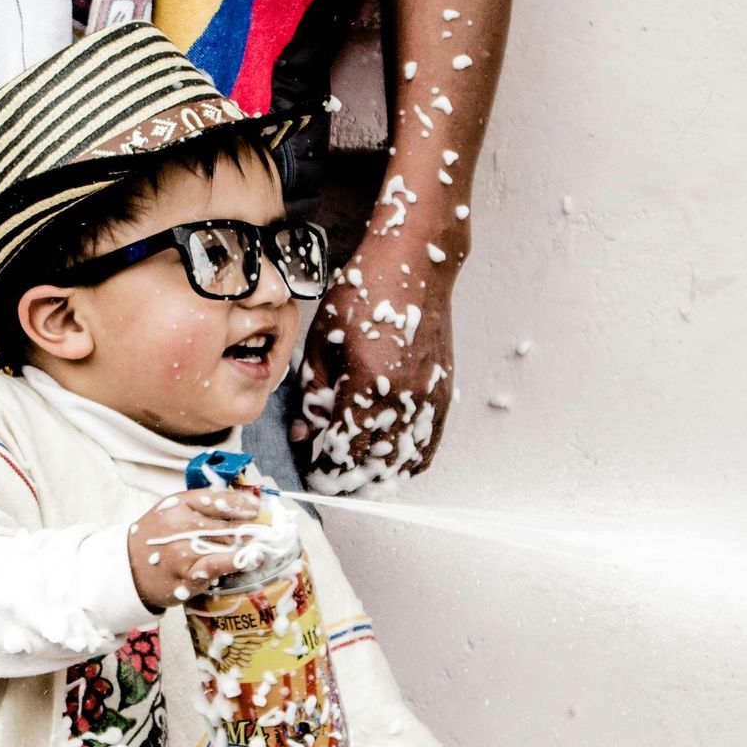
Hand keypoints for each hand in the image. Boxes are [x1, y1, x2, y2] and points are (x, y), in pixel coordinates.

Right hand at [128, 488, 263, 610]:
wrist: (129, 570)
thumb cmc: (155, 539)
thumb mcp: (171, 512)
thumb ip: (201, 506)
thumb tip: (243, 505)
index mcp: (177, 504)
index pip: (217, 500)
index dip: (241, 505)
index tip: (256, 510)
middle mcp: (180, 525)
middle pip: (227, 523)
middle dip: (250, 528)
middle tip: (267, 532)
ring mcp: (183, 551)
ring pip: (227, 544)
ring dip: (248, 545)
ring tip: (262, 545)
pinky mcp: (187, 574)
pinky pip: (219, 565)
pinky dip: (239, 561)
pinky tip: (254, 559)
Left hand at [292, 237, 455, 494]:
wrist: (416, 265)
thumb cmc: (367, 291)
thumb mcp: (322, 339)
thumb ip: (312, 393)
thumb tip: (304, 432)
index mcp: (369, 386)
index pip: (344, 450)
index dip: (326, 469)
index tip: (314, 473)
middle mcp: (404, 399)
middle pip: (375, 464)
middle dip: (349, 479)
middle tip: (331, 481)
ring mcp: (429, 400)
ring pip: (405, 462)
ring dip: (379, 476)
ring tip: (358, 477)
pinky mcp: (442, 395)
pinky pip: (427, 445)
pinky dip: (408, 461)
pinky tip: (390, 462)